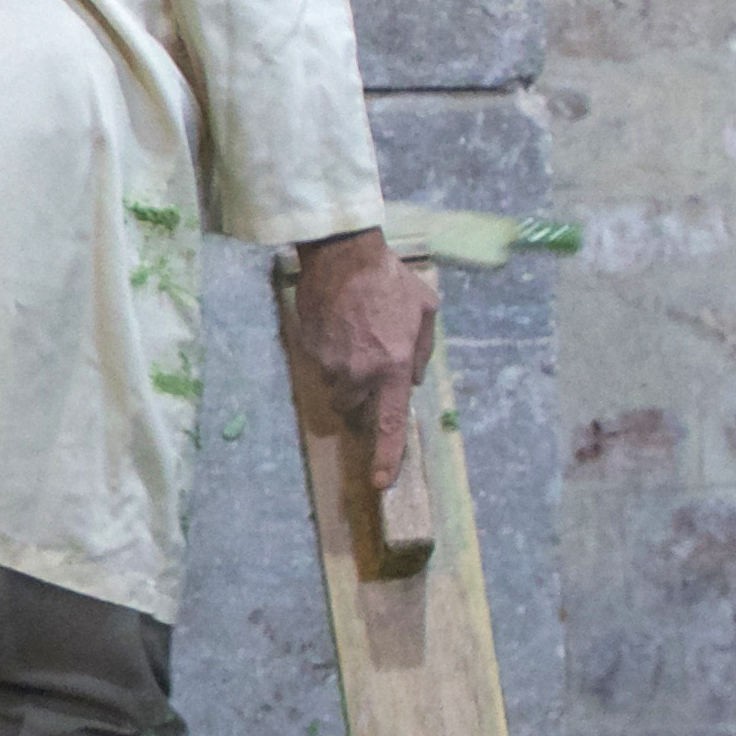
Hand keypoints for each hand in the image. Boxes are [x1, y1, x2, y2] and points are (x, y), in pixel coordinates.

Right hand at [289, 227, 441, 496]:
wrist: (343, 253)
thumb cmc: (390, 280)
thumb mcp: (426, 309)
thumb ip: (423, 350)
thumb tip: (411, 380)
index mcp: (393, 365)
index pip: (389, 423)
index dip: (385, 455)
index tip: (379, 481)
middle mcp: (360, 372)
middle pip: (352, 406)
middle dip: (359, 393)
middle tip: (367, 364)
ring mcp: (330, 362)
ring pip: (334, 385)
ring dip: (343, 372)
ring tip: (352, 336)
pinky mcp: (309, 348)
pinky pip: (319, 363)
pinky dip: (328, 352)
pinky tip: (337, 324)